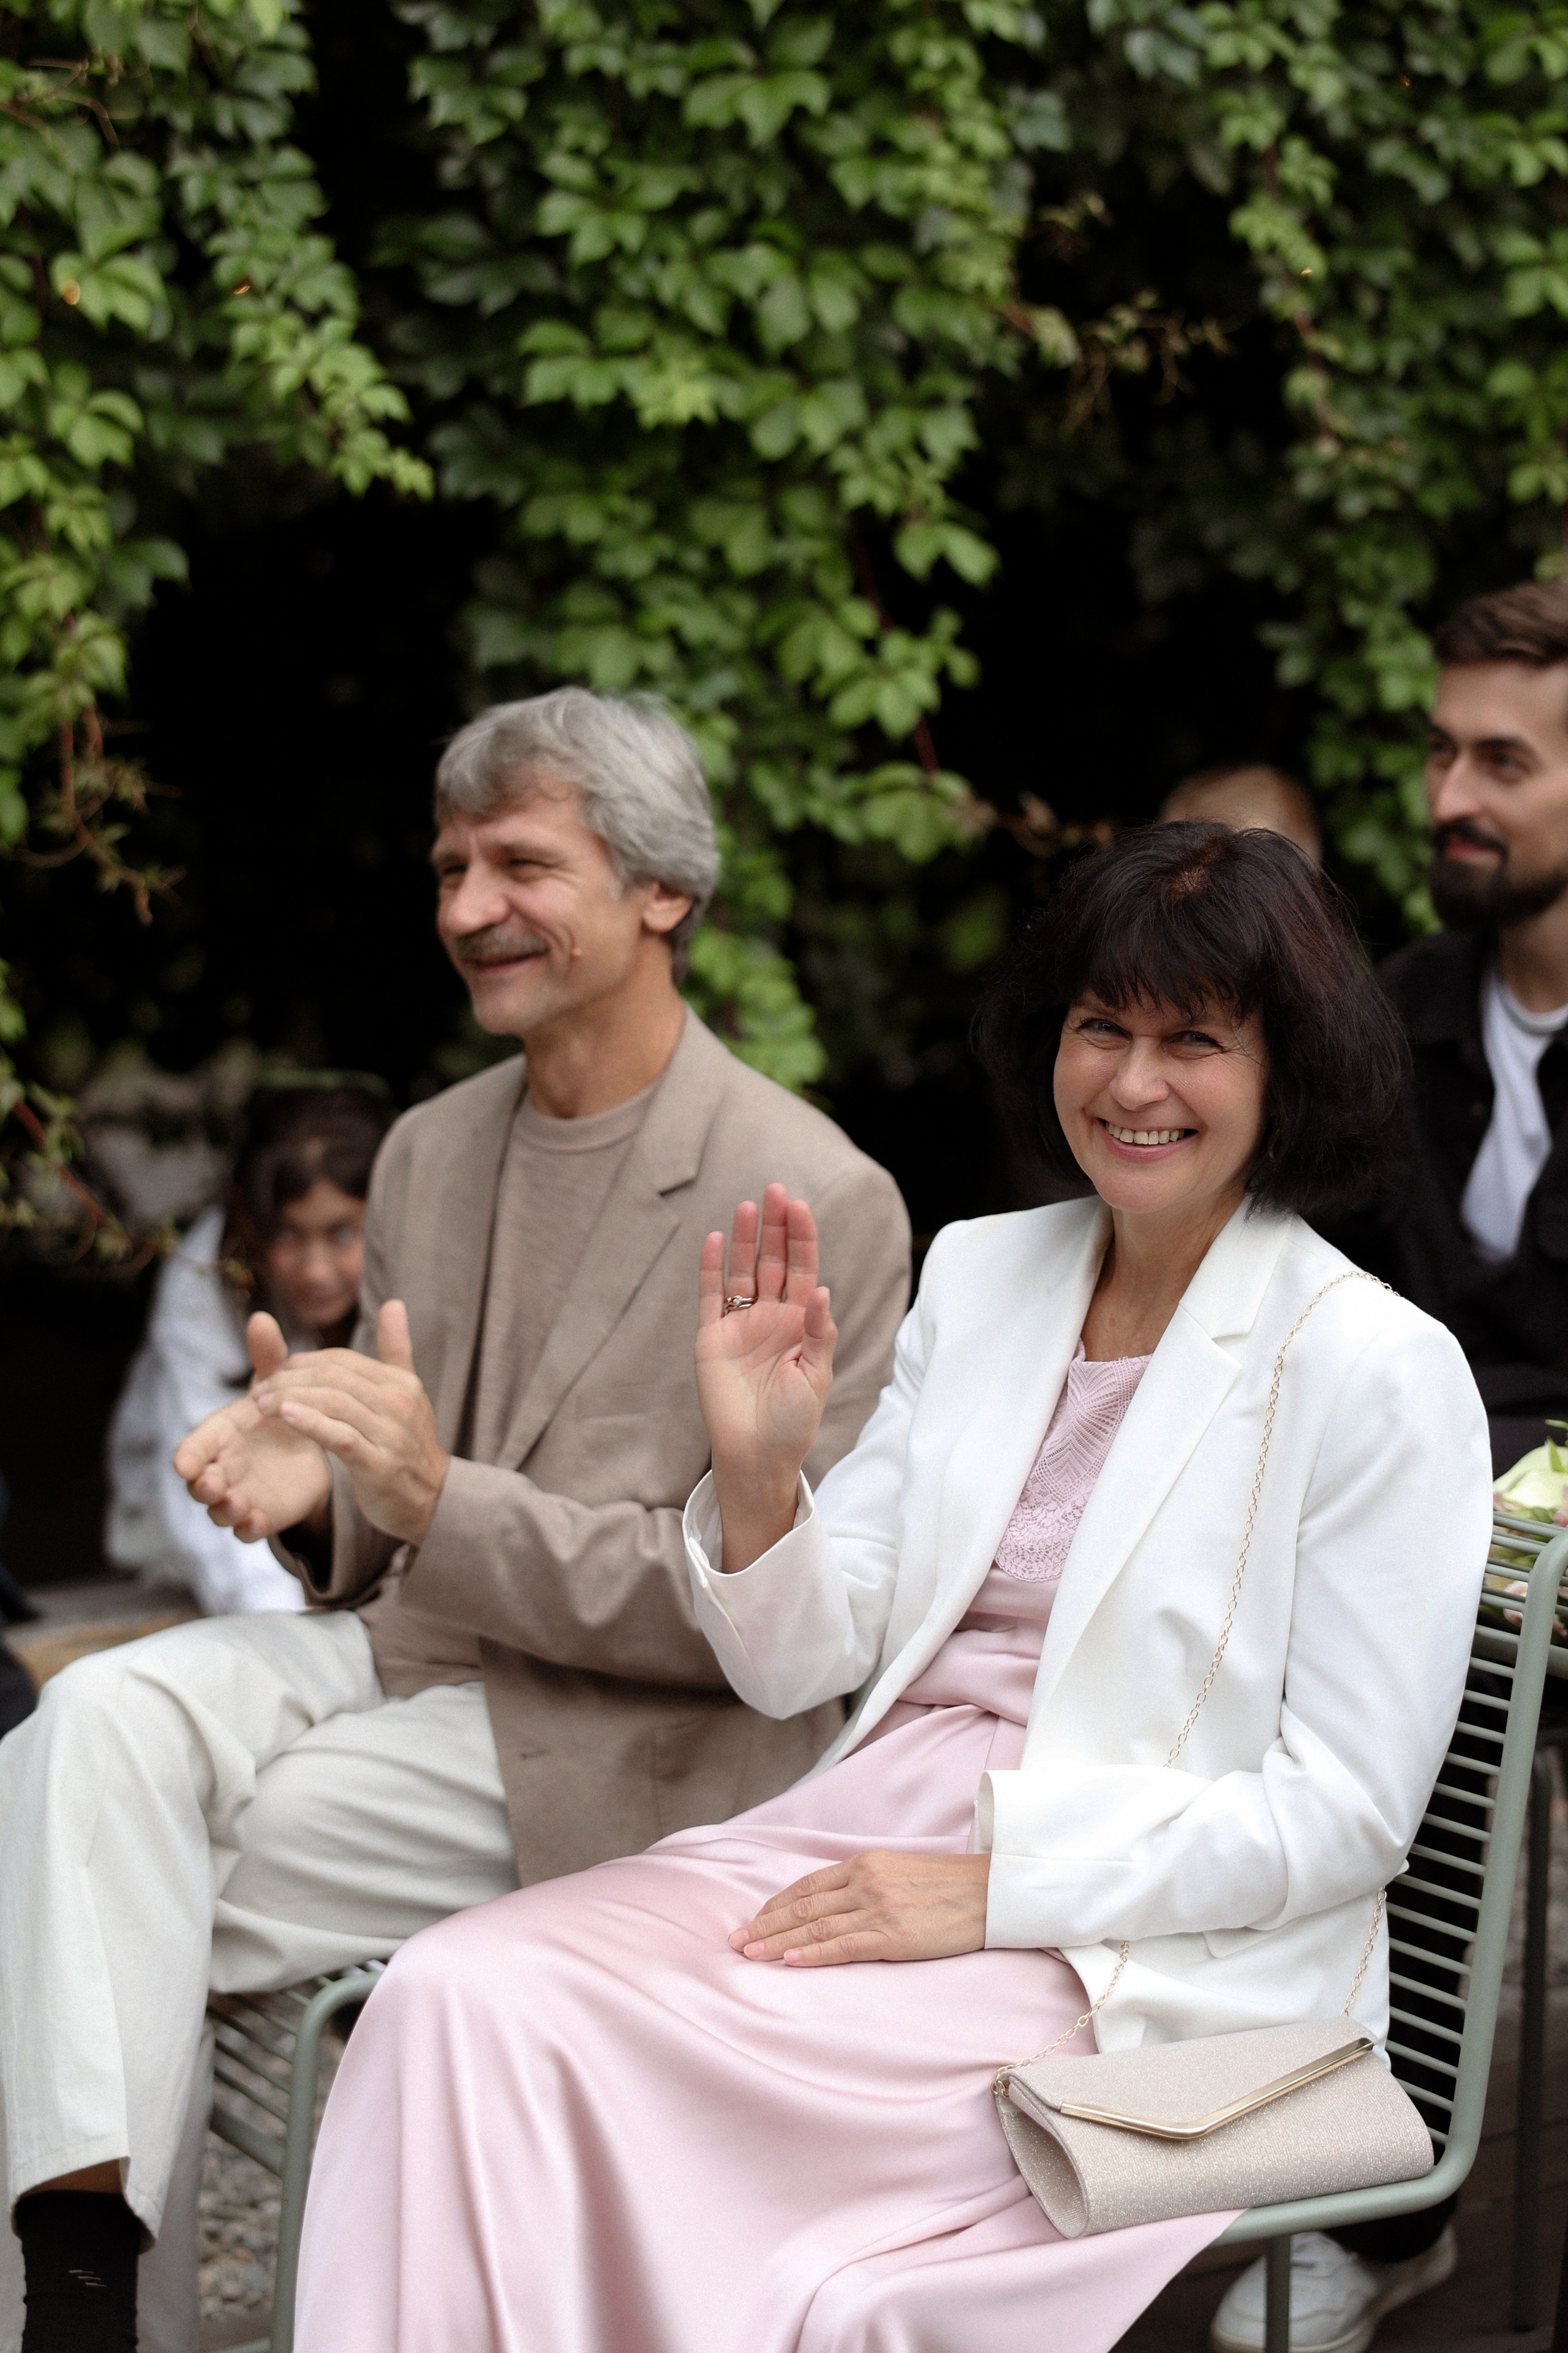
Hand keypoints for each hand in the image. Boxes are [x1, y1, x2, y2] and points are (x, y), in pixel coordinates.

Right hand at [173, 1312, 331, 1541]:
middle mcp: (220, 1469)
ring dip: (226, 1510)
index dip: (187, 1457)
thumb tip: (262, 1318)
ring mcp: (238, 1495)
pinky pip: (248, 1530)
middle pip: (199, 1485)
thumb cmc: (279, 1411)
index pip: (191, 1449)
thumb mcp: (277, 1383)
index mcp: (217, 1437)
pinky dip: (250, 1527)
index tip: (187, 1464)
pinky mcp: (261, 1516)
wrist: (308, 1447)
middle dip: (202, 1486)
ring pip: (221, 1511)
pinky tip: (259, 1521)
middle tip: (213, 1484)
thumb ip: (268, 1356)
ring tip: (241, 1503)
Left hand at [251, 1300, 450, 1545]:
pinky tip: (287, 1418)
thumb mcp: (407, 1394)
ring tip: (261, 1405)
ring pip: (333, 1403)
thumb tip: (393, 1303)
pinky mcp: (378, 1464)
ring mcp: (390, 1433)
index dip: (303, 1362)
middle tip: (257, 1390)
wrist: (432, 1499)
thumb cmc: (409, 1446)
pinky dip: (312, 1424)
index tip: (274, 1372)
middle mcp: (398, 1402)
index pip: (342, 1360)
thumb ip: (396, 1349)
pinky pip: (341, 1436)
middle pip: (333, 1377)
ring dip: (291, 1400)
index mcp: (400, 1382)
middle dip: (290, 1380)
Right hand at [695, 1183, 835, 1571]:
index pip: (803, 1270)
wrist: (756, 1456)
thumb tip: (824, 1289)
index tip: (801, 1207)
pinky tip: (715, 1239)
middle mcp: (770, 1318)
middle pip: (774, 1262)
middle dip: (776, 1227)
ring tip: (749, 1205)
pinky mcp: (711, 1339)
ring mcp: (739, 1326)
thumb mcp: (816, 1377)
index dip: (802, 1238)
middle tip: (775, 1190)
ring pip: (743, 1272)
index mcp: (800, 1324)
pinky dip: (711, 1268)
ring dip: (746, 1239)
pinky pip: (710, 1297)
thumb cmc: (792, 1422)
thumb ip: (819, 1333)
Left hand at [729, 1851, 990, 1965]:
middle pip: (803, 1906)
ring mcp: (878, 1908)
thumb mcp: (899, 1871)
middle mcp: (865, 1882)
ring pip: (816, 1926)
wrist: (990, 1892)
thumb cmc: (948, 1885)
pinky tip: (791, 1961)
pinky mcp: (894, 1935)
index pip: (807, 1885)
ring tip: (750, 1953)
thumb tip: (834, 1902)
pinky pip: (844, 1945)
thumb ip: (866, 1883)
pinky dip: (814, 1953)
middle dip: (766, 1924)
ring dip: (778, 1941)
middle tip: (735, 1941)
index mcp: (865, 1864)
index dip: (776, 1904)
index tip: (753, 1919)